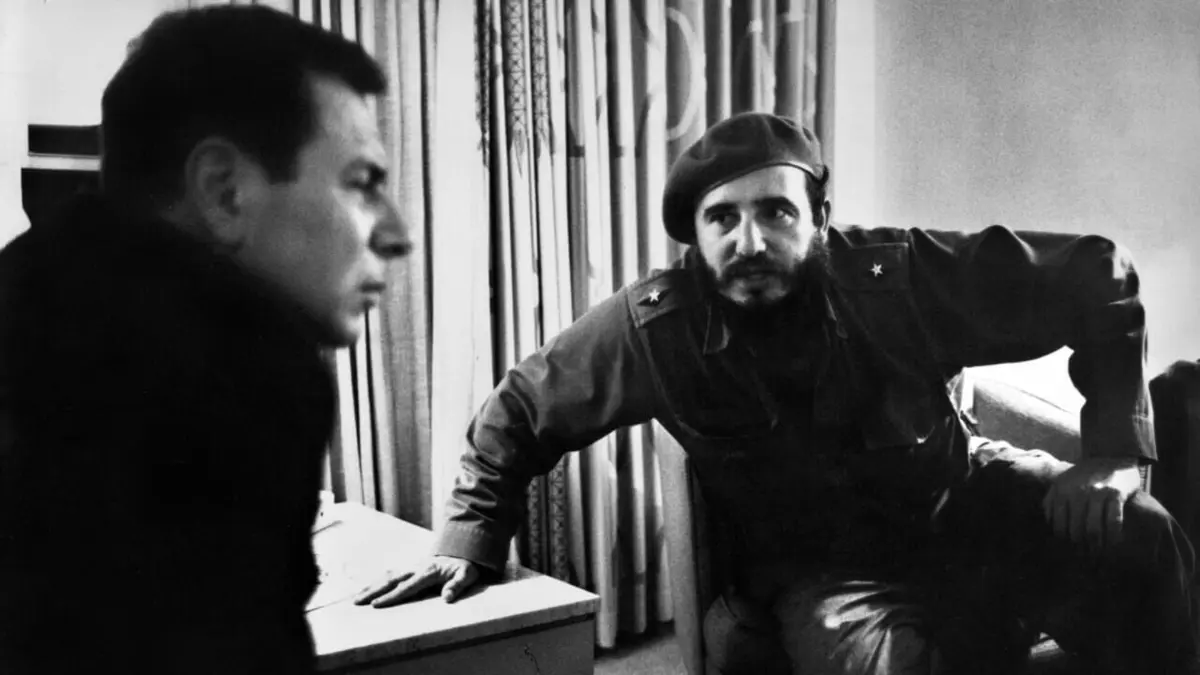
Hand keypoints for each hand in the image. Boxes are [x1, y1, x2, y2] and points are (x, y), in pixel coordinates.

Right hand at [354, 555, 480, 607]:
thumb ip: (457, 585)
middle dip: (372, 591)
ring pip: (387, 577)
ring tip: (355, 598)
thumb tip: (447, 597)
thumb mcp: (467, 575)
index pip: (406, 587)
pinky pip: (390, 576)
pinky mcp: (410, 569)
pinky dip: (377, 582)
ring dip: (371, 586)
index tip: (375, 604)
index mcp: (427, 572)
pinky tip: (366, 590)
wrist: (463, 550)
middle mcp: (416, 568)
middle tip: (356, 602)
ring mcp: (411, 567)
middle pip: (390, 580)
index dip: (391, 596)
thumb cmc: (464, 566)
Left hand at [1041, 456, 1140, 550]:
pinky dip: (1114, 536)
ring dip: (1097, 545)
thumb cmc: (1083, 475)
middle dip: (1081, 546)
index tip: (1071, 547)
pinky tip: (1114, 541)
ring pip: (1093, 529)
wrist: (1110, 455)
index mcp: (1060, 491)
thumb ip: (1051, 500)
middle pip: (1076, 530)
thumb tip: (1048, 523)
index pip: (1058, 525)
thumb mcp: (1061, 482)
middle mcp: (1076, 492)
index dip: (1065, 540)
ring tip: (1099, 550)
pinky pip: (1113, 522)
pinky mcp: (1116, 493)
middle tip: (1087, 554)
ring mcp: (1096, 492)